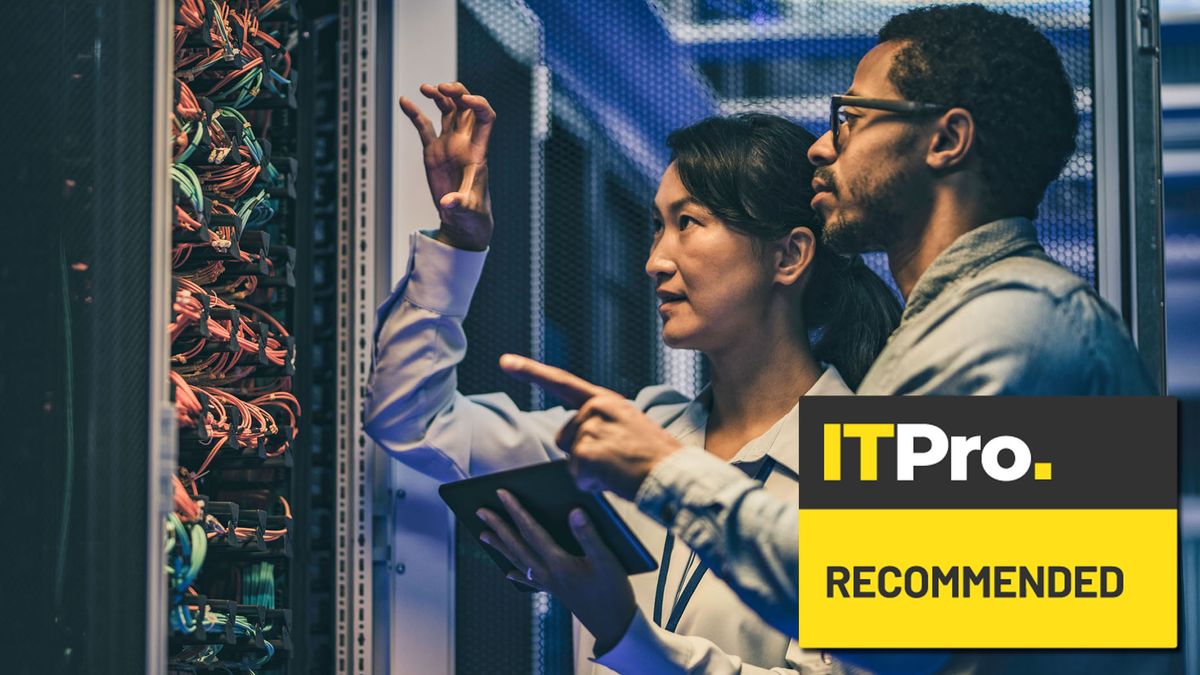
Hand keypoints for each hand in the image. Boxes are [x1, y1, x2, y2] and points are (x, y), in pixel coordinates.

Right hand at [399, 82, 495, 250]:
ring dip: (439, 96)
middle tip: (441, 87)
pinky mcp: (434, 151)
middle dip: (457, 92)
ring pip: (447, 111)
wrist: (463, 220)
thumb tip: (448, 203)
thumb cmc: (472, 215)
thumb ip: (459, 204)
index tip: (465, 99)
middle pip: (466, 107)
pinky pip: (424, 127)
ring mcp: (449, 145)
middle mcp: (464, 143)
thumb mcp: (468, 210)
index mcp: (478, 150)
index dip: (479, 104)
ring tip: (425, 88)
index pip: (485, 118)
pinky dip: (415, 113)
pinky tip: (404, 101)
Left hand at [477, 490, 636, 653]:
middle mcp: (548, 573)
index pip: (532, 531)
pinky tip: (509, 573)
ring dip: (501, 547)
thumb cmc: (613, 591)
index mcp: (559, 562)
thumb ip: (589, 534)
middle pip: (517, 546)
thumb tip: (573, 511)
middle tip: (480, 511)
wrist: (614, 626)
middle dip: (499, 526)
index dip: (516, 510)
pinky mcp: (556, 592)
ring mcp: (549, 584)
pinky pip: (529, 581)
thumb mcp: (607, 559)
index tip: (502, 494)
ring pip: (519, 561)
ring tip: (484, 535)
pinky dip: (517, 574)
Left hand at [499, 354, 682, 499]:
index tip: (505, 361)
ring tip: (619, 468)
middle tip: (617, 460)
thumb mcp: (629, 425)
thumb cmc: (656, 457)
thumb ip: (601, 423)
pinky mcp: (585, 454)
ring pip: (571, 459)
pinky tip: (615, 479)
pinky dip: (593, 485)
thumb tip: (572, 440)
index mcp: (606, 400)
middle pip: (565, 437)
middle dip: (582, 454)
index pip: (562, 382)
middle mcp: (595, 409)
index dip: (531, 371)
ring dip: (590, 471)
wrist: (674, 475)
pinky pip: (577, 477)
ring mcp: (589, 430)